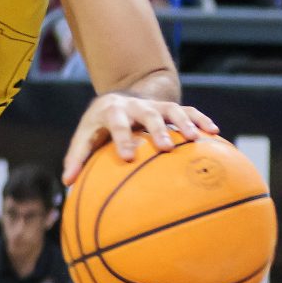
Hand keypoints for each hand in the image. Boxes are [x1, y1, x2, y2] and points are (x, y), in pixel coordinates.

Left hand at [60, 92, 218, 183]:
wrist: (118, 99)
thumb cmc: (99, 127)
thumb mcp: (86, 137)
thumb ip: (77, 158)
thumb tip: (67, 183)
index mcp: (112, 111)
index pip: (116, 123)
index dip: (122, 138)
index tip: (128, 157)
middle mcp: (135, 106)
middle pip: (147, 114)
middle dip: (157, 129)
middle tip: (165, 148)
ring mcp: (155, 105)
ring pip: (172, 110)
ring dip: (184, 123)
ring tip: (195, 139)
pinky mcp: (170, 108)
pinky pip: (189, 111)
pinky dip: (201, 119)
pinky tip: (214, 133)